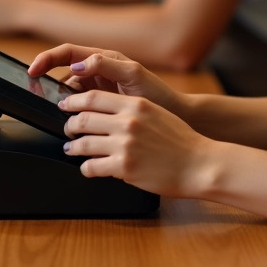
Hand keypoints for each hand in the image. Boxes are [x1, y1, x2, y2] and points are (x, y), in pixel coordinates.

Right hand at [28, 44, 183, 117]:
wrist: (175, 116)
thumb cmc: (158, 94)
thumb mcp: (134, 75)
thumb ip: (106, 65)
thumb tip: (77, 64)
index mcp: (104, 58)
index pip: (67, 53)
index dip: (46, 59)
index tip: (32, 70)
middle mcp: (98, 70)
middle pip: (63, 73)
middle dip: (49, 83)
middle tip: (41, 100)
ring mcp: (99, 88)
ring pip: (69, 92)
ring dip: (61, 102)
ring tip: (61, 117)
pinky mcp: (101, 105)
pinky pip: (79, 106)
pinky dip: (72, 114)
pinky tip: (71, 124)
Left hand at [59, 89, 215, 197]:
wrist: (199, 164)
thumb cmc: (181, 141)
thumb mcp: (156, 113)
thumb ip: (132, 109)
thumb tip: (106, 111)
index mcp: (135, 105)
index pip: (93, 98)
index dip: (74, 101)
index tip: (66, 104)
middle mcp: (128, 122)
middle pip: (83, 119)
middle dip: (69, 124)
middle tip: (67, 128)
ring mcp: (125, 145)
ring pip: (83, 143)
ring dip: (73, 147)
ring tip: (72, 149)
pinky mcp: (124, 167)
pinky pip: (92, 166)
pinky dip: (85, 168)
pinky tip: (87, 167)